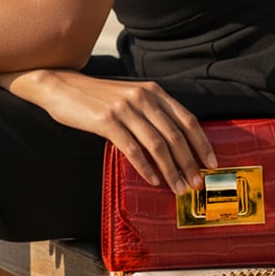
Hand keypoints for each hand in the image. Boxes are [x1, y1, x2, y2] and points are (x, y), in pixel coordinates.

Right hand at [0, 69, 216, 193]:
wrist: (62, 86)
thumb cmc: (98, 98)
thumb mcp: (130, 97)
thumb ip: (151, 113)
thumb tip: (176, 144)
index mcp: (153, 91)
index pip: (187, 119)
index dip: (202, 143)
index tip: (211, 163)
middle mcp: (143, 97)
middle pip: (175, 135)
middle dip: (190, 163)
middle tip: (197, 184)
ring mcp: (125, 108)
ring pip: (157, 144)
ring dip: (171, 170)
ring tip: (178, 188)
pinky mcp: (107, 120)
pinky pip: (132, 148)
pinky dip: (146, 167)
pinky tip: (153, 180)